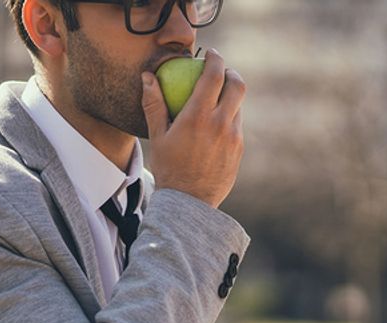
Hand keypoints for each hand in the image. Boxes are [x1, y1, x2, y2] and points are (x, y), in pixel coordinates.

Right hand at [141, 49, 246, 207]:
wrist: (188, 204)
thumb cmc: (168, 168)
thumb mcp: (157, 136)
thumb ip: (154, 104)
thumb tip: (147, 77)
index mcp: (198, 117)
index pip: (214, 75)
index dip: (215, 59)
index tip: (210, 54)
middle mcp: (221, 124)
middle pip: (237, 85)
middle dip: (231, 72)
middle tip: (221, 72)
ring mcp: (234, 137)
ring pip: (238, 106)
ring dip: (230, 98)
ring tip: (215, 100)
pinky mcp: (239, 150)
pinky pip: (237, 126)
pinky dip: (229, 118)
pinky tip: (216, 125)